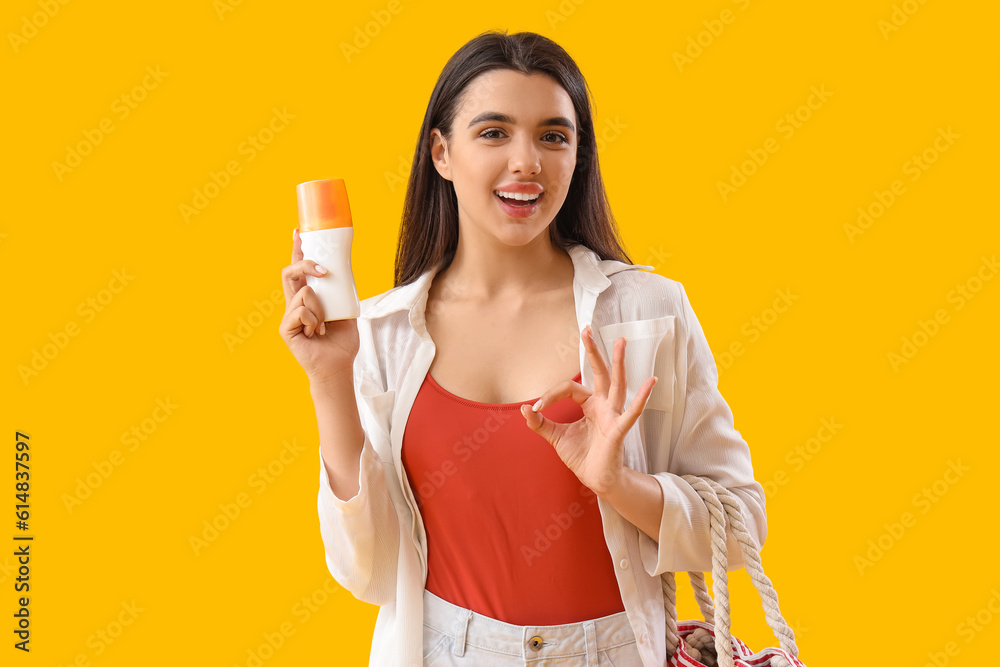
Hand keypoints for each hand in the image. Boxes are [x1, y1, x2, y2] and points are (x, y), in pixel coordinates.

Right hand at [279, 228, 358, 384]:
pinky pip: (301, 312)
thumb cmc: (341, 342)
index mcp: (307, 299)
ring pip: (304, 294)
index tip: (298, 232)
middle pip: (290, 273)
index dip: (297, 251)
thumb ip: (340, 292)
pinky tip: (318, 334)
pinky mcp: (286, 329)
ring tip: (325, 326)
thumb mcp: (345, 310)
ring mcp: (288, 317)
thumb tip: (343, 270)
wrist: (338, 367)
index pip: (298, 271)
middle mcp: (294, 305)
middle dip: (306, 265)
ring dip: (320, 309)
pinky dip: (315, 321)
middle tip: (324, 271)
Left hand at [520, 324, 657, 495]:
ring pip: (617, 384)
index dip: (550, 395)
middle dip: (593, 351)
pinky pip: (631, 412)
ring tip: (621, 342)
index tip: (535, 409)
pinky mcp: (619, 429)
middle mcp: (603, 405)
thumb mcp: (556, 437)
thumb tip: (525, 408)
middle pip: (599, 373)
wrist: (596, 480)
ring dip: (618, 363)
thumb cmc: (582, 457)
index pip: (569, 388)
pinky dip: (641, 398)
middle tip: (587, 329)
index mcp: (589, 404)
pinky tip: (651, 382)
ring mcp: (613, 415)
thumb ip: (541, 423)